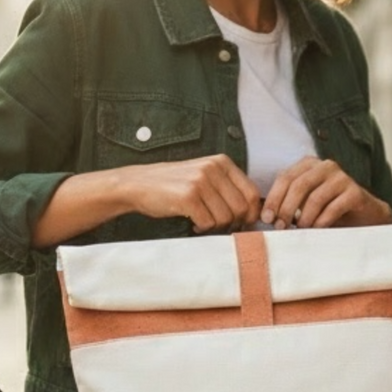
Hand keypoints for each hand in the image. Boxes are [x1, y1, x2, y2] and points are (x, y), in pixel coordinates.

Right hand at [124, 155, 261, 232]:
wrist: (138, 184)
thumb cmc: (173, 185)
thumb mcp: (204, 176)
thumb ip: (227, 189)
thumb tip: (252, 215)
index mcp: (221, 162)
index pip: (252, 193)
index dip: (251, 214)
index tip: (242, 224)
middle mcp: (213, 169)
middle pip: (241, 208)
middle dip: (233, 224)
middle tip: (218, 226)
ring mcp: (200, 181)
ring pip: (226, 218)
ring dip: (215, 228)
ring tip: (202, 223)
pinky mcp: (188, 197)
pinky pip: (208, 223)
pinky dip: (202, 229)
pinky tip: (193, 224)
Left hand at [262, 158, 391, 229]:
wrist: (363, 216)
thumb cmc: (328, 210)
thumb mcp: (304, 202)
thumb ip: (287, 202)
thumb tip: (264, 216)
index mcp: (309, 164)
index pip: (285, 177)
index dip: (273, 199)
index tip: (266, 218)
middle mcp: (325, 166)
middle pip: (298, 186)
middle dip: (286, 209)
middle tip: (280, 227)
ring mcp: (342, 178)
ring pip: (314, 198)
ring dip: (304, 218)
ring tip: (300, 231)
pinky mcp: (355, 192)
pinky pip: (333, 208)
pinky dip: (321, 222)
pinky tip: (317, 231)